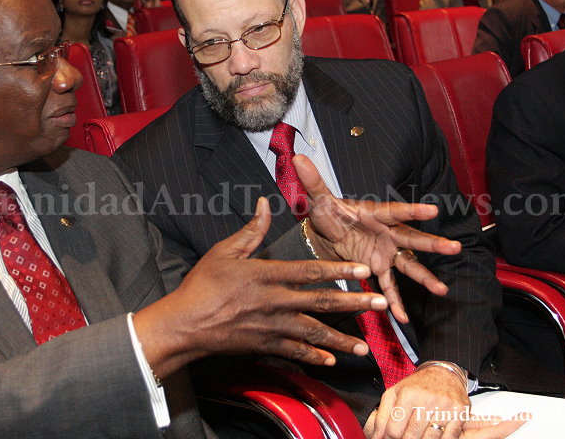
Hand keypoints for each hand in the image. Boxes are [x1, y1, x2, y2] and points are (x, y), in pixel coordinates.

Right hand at [135, 197, 388, 378]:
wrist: (184, 325)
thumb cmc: (201, 285)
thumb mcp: (223, 252)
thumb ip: (250, 231)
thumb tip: (264, 204)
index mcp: (265, 275)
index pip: (309, 271)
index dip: (338, 270)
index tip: (363, 270)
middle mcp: (273, 302)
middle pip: (321, 303)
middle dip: (354, 304)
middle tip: (381, 305)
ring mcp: (270, 327)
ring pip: (313, 333)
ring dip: (341, 340)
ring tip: (365, 346)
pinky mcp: (264, 346)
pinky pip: (294, 352)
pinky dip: (313, 356)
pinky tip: (331, 360)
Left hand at [295, 154, 461, 321]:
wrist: (326, 232)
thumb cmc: (328, 212)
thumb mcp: (320, 199)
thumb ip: (313, 181)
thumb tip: (299, 158)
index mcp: (375, 214)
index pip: (396, 211)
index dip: (413, 211)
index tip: (433, 211)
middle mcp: (386, 232)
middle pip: (412, 238)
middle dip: (432, 244)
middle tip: (454, 247)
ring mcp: (386, 252)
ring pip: (408, 265)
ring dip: (424, 277)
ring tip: (442, 290)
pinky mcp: (379, 267)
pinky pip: (389, 286)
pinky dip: (394, 302)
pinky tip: (402, 317)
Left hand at [367, 365, 467, 438]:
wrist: (444, 373)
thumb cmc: (418, 385)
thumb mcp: (394, 393)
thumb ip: (382, 415)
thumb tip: (375, 436)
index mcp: (408, 394)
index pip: (394, 429)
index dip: (389, 438)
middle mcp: (427, 400)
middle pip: (411, 436)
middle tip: (404, 437)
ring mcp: (445, 407)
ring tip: (417, 436)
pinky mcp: (460, 413)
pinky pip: (449, 437)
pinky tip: (433, 436)